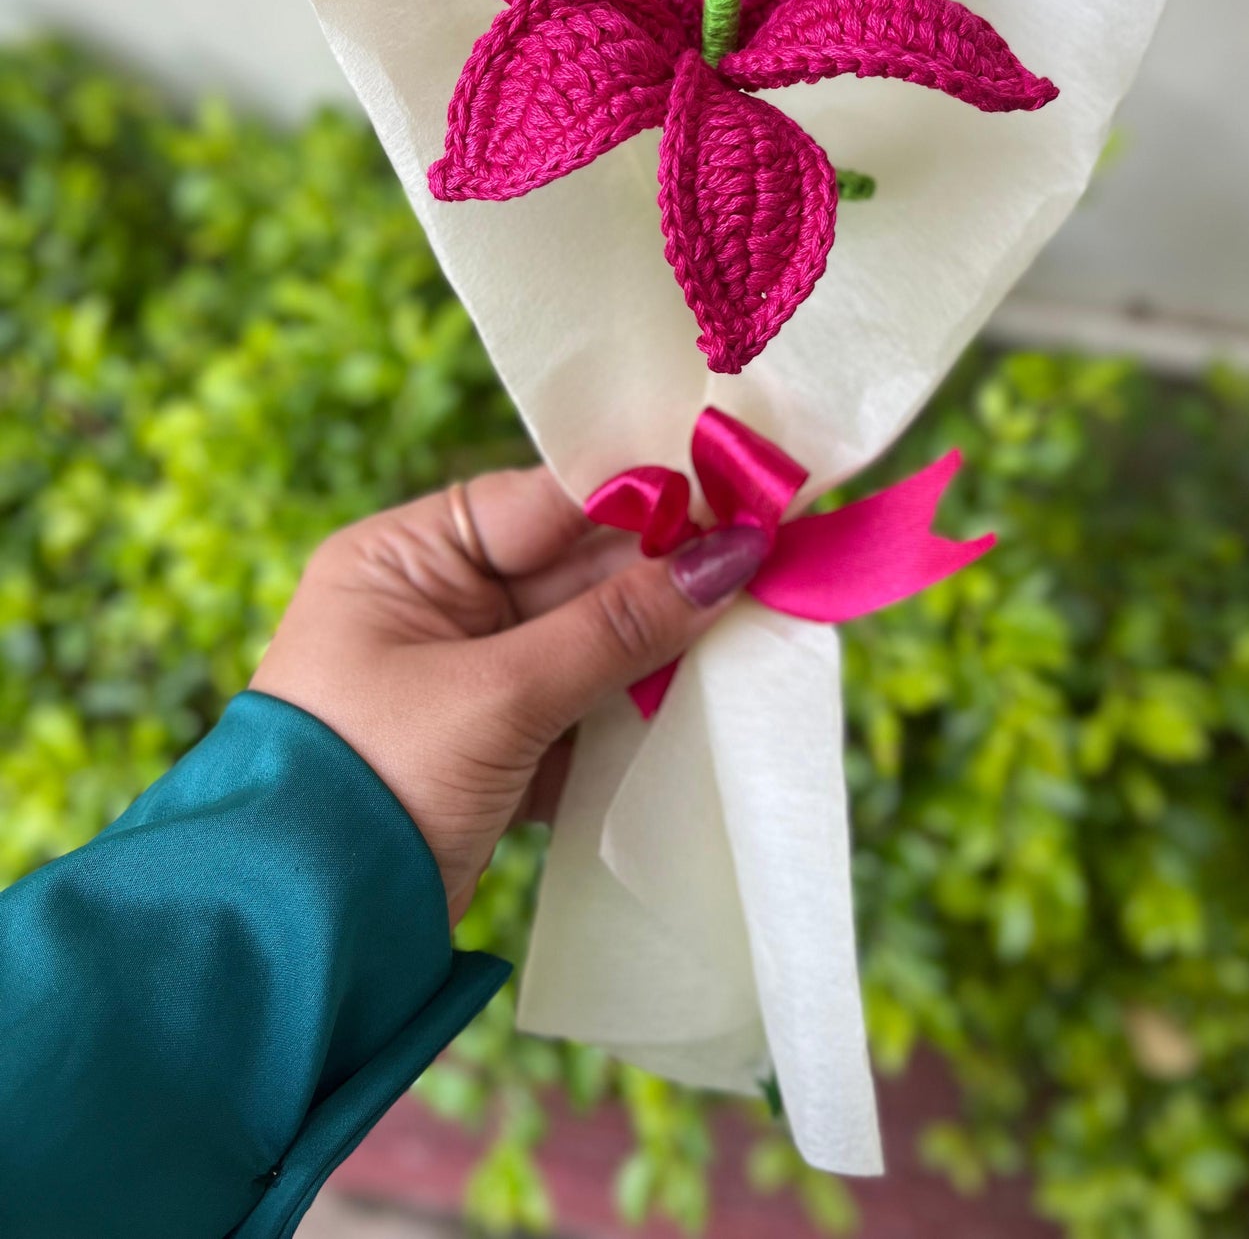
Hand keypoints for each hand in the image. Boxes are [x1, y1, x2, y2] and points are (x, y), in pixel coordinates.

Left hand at [250, 468, 766, 919]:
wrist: (297, 937)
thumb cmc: (374, 779)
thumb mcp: (499, 695)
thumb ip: (617, 627)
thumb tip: (728, 558)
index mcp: (403, 558)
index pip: (542, 503)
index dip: (640, 501)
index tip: (734, 498)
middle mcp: (430, 605)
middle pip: (573, 573)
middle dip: (663, 579)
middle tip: (765, 568)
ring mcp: (461, 680)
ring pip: (586, 644)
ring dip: (657, 650)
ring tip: (750, 632)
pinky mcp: (490, 750)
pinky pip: (579, 708)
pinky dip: (630, 714)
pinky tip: (698, 705)